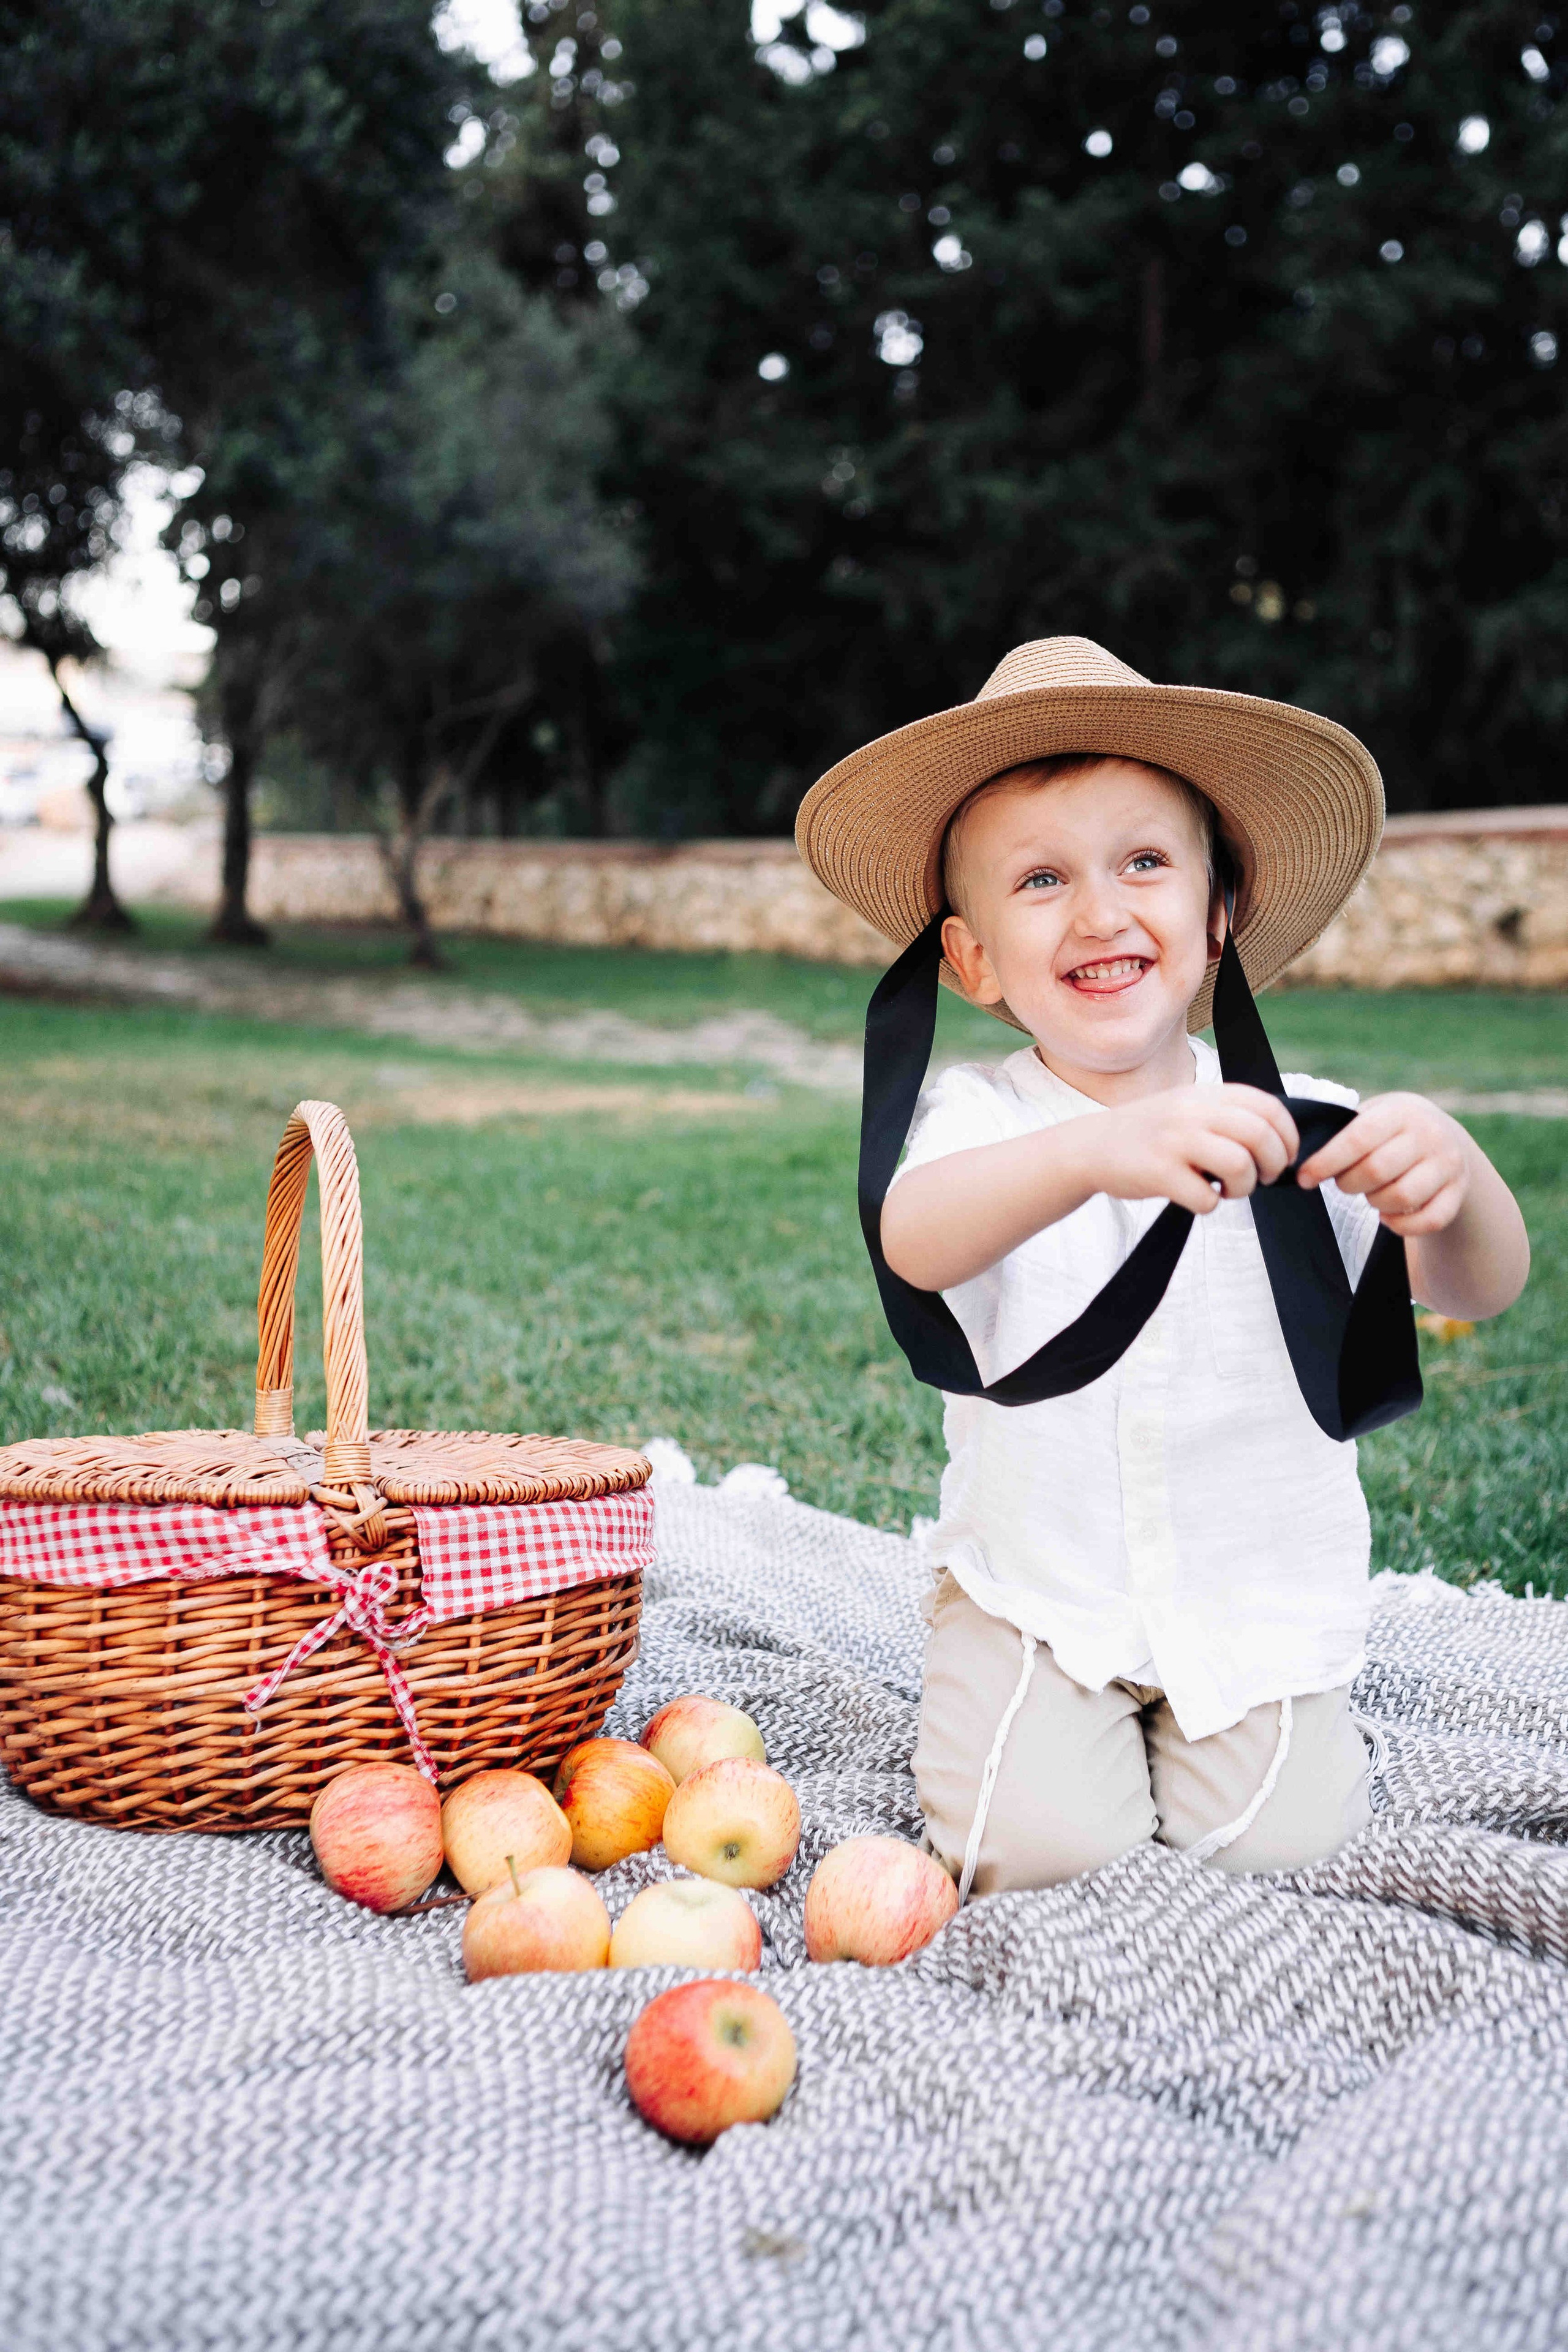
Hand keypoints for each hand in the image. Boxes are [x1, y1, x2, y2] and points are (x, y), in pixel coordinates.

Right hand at [1094, 1084, 1299, 1215]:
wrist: (1091, 1146)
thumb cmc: (1148, 1133)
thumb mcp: (1187, 1106)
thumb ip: (1226, 1113)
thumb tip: (1277, 1138)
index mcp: (1204, 1093)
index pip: (1268, 1106)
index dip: (1288, 1136)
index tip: (1286, 1156)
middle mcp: (1191, 1112)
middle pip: (1260, 1136)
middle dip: (1274, 1164)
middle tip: (1264, 1178)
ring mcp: (1174, 1141)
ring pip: (1239, 1165)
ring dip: (1244, 1186)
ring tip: (1228, 1190)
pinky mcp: (1158, 1173)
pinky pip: (1206, 1198)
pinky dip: (1209, 1204)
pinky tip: (1197, 1196)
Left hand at [1296, 1091, 1469, 1235]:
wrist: (1445, 1137)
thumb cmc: (1391, 1131)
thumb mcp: (1373, 1117)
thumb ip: (1343, 1132)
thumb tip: (1300, 1154)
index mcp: (1400, 1112)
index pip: (1357, 1139)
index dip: (1326, 1161)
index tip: (1304, 1178)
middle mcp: (1429, 1135)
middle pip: (1376, 1171)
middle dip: (1348, 1184)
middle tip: (1343, 1183)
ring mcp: (1448, 1164)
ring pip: (1401, 1197)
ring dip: (1375, 1203)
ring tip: (1370, 1194)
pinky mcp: (1458, 1193)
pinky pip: (1428, 1221)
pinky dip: (1402, 1226)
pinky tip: (1388, 1216)